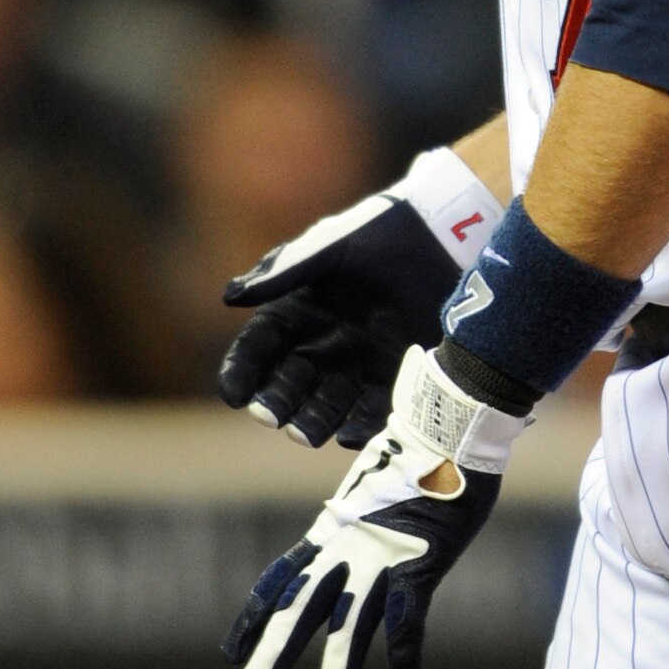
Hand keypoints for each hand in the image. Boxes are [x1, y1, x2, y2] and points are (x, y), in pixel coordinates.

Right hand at [220, 163, 496, 452]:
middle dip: (276, 404)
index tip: (234, 395)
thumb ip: (282, 272)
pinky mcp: (394, 378)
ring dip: (312, 423)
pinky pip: (372, 410)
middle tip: (271, 418)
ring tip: (305, 435)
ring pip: (325, 406)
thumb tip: (229, 297)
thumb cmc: (375, 234)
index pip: (257, 349)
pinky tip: (349, 434)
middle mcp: (318, 347)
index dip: (241, 373)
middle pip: (288, 385)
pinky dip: (360, 425)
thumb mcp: (326, 249)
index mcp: (292, 314)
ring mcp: (356, 366)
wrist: (439, 237)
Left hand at [223, 345, 527, 668]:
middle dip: (275, 652)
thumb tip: (360, 521)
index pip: (280, 579)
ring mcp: (382, 557)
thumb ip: (365, 515)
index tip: (229, 651)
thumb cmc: (422, 447)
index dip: (254, 616)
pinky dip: (408, 655)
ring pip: (351, 625)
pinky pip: (412, 619)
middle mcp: (346, 548)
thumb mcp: (377, 487)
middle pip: (301, 609)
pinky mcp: (421, 563)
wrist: (448, 421)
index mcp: (332, 530)